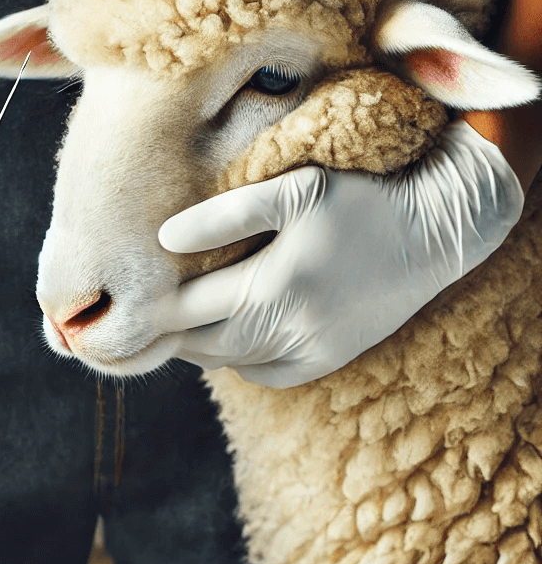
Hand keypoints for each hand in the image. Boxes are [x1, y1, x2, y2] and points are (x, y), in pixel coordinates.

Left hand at [155, 120, 523, 387]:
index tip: (125, 305)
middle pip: (204, 345)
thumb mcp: (295, 190)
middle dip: (167, 335)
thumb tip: (166, 238)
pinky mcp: (329, 357)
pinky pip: (267, 373)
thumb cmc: (362, 197)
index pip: (188, 312)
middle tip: (138, 321)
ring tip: (171, 328)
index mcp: (271, 287)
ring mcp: (311, 349)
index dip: (152, 312)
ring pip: (232, 362)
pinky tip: (227, 339)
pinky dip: (238, 361)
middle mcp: (288, 329)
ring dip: (198, 349)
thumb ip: (227, 215)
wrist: (437, 229)